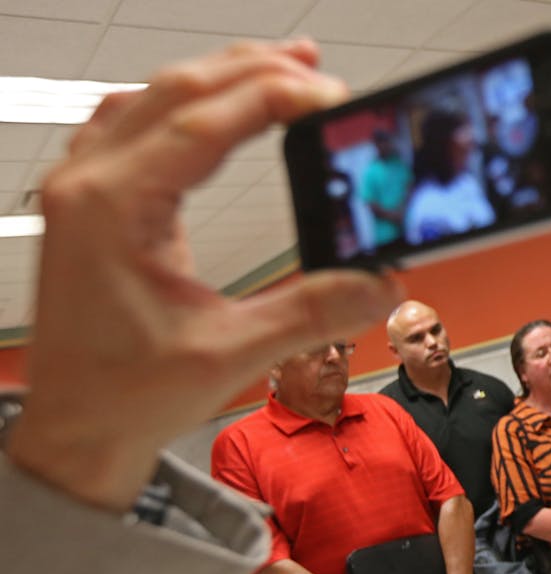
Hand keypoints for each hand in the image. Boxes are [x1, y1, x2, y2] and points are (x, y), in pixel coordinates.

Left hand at [7, 40, 403, 513]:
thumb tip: (379, 282)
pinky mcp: (91, 204)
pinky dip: (182, 103)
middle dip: (255, 70)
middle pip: (179, 90)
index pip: (207, 120)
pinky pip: (131, 123)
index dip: (278, 97)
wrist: (75, 430)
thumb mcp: (230, 354)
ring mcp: (83, 189)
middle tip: (321, 71)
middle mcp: (89, 184)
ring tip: (283, 70)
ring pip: (155, 98)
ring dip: (221, 78)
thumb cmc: (125, 396)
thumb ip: (311, 312)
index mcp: (112, 207)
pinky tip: (211, 107)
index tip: (334, 98)